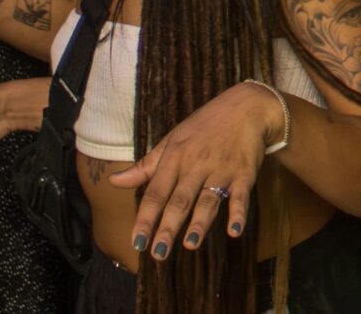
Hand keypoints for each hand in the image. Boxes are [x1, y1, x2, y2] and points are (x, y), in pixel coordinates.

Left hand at [110, 81, 277, 259]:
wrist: (246, 107)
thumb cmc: (204, 126)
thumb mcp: (171, 141)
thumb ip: (145, 167)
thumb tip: (113, 181)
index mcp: (175, 157)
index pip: (156, 192)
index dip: (146, 218)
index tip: (137, 242)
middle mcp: (196, 165)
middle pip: (180, 200)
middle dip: (169, 227)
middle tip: (158, 253)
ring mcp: (221, 169)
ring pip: (208, 199)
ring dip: (200, 223)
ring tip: (190, 245)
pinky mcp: (245, 172)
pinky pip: (241, 194)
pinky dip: (239, 212)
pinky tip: (234, 230)